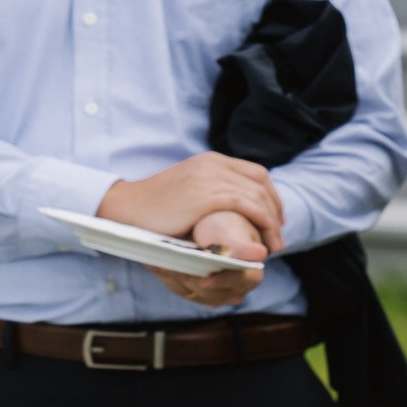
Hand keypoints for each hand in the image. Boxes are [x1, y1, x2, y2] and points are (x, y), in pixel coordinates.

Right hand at [98, 153, 284, 252]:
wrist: (128, 209)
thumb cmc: (158, 208)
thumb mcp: (191, 190)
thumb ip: (212, 190)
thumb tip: (235, 206)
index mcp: (211, 160)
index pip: (257, 174)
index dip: (274, 197)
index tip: (277, 220)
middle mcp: (212, 164)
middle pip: (262, 185)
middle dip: (277, 212)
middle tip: (278, 237)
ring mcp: (208, 178)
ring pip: (258, 197)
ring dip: (272, 223)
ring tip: (274, 246)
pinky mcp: (205, 195)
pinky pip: (247, 205)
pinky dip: (262, 222)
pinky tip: (265, 238)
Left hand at [147, 209, 266, 308]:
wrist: (208, 221)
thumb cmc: (224, 221)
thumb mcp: (232, 228)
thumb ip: (242, 244)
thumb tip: (258, 253)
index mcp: (251, 273)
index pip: (239, 282)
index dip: (221, 281)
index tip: (204, 280)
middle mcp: (236, 289)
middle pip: (212, 294)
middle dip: (191, 279)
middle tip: (171, 265)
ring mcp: (215, 293)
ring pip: (193, 293)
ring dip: (174, 277)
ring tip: (159, 260)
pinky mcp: (195, 291)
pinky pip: (178, 288)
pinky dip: (165, 275)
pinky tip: (155, 260)